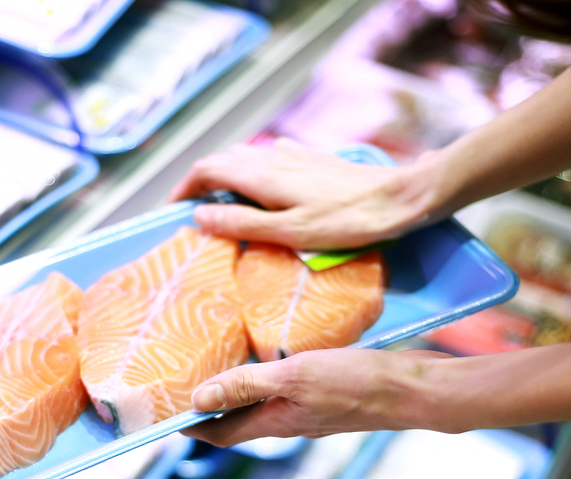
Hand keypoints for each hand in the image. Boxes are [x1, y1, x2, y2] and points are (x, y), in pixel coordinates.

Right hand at [168, 138, 442, 250]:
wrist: (395, 199)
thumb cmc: (344, 222)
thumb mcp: (288, 231)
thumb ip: (242, 223)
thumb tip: (200, 216)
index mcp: (261, 176)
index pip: (207, 169)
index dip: (184, 188)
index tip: (175, 210)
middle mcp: (271, 158)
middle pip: (222, 160)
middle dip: (202, 182)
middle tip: (196, 210)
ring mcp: (293, 154)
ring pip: (245, 157)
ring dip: (226, 175)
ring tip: (224, 202)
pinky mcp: (311, 158)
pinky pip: (270, 157)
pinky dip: (253, 170)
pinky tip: (265, 185)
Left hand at [182, 348, 454, 445]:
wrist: (416, 390)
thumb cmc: (358, 383)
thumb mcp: (296, 377)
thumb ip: (248, 384)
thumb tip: (198, 398)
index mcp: (275, 423)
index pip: (218, 432)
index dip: (187, 426)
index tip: (158, 416)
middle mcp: (288, 421)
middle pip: (235, 420)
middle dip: (206, 408)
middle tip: (179, 382)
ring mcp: (309, 411)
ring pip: (260, 405)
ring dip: (235, 392)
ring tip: (214, 365)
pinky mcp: (327, 396)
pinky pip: (284, 391)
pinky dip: (265, 379)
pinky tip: (267, 356)